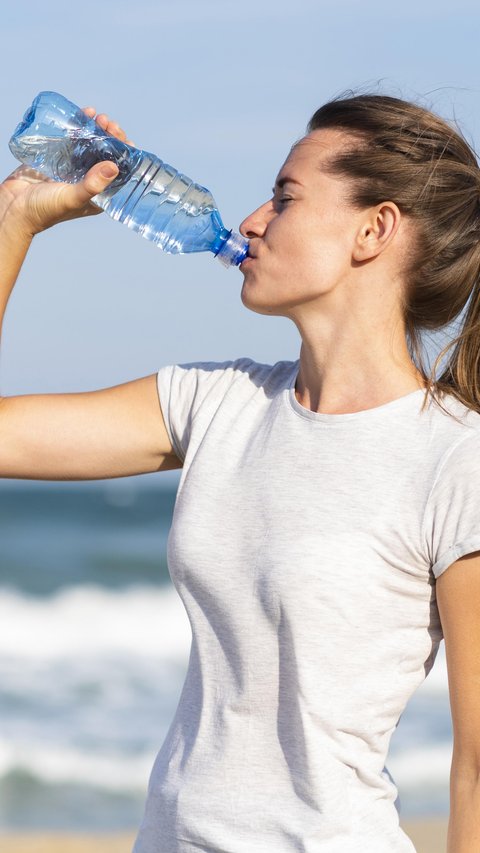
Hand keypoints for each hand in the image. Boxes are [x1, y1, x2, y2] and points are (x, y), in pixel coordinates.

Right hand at [0, 107, 133, 238]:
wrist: (13, 207)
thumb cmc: (43, 210)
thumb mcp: (71, 198)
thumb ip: (92, 185)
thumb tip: (114, 167)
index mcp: (99, 195)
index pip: (120, 172)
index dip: (125, 153)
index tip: (122, 137)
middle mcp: (89, 181)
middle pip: (107, 155)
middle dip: (111, 137)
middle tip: (107, 123)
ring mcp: (74, 169)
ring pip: (91, 145)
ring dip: (97, 129)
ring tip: (97, 116)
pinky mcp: (58, 159)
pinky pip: (73, 140)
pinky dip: (79, 127)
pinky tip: (83, 114)